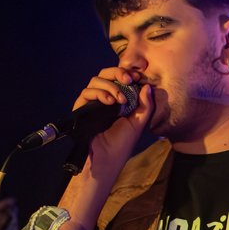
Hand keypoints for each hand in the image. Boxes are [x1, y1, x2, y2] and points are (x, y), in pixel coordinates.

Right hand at [71, 67, 153, 183]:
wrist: (107, 157)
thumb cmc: (123, 142)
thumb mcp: (139, 122)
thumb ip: (145, 104)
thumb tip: (147, 86)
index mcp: (118, 99)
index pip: (120, 78)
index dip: (128, 73)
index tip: (138, 76)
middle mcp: (104, 97)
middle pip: (106, 74)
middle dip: (118, 72)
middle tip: (128, 80)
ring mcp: (92, 101)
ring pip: (96, 80)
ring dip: (110, 85)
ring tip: (120, 100)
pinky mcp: (82, 107)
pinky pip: (87, 92)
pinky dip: (100, 94)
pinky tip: (110, 102)